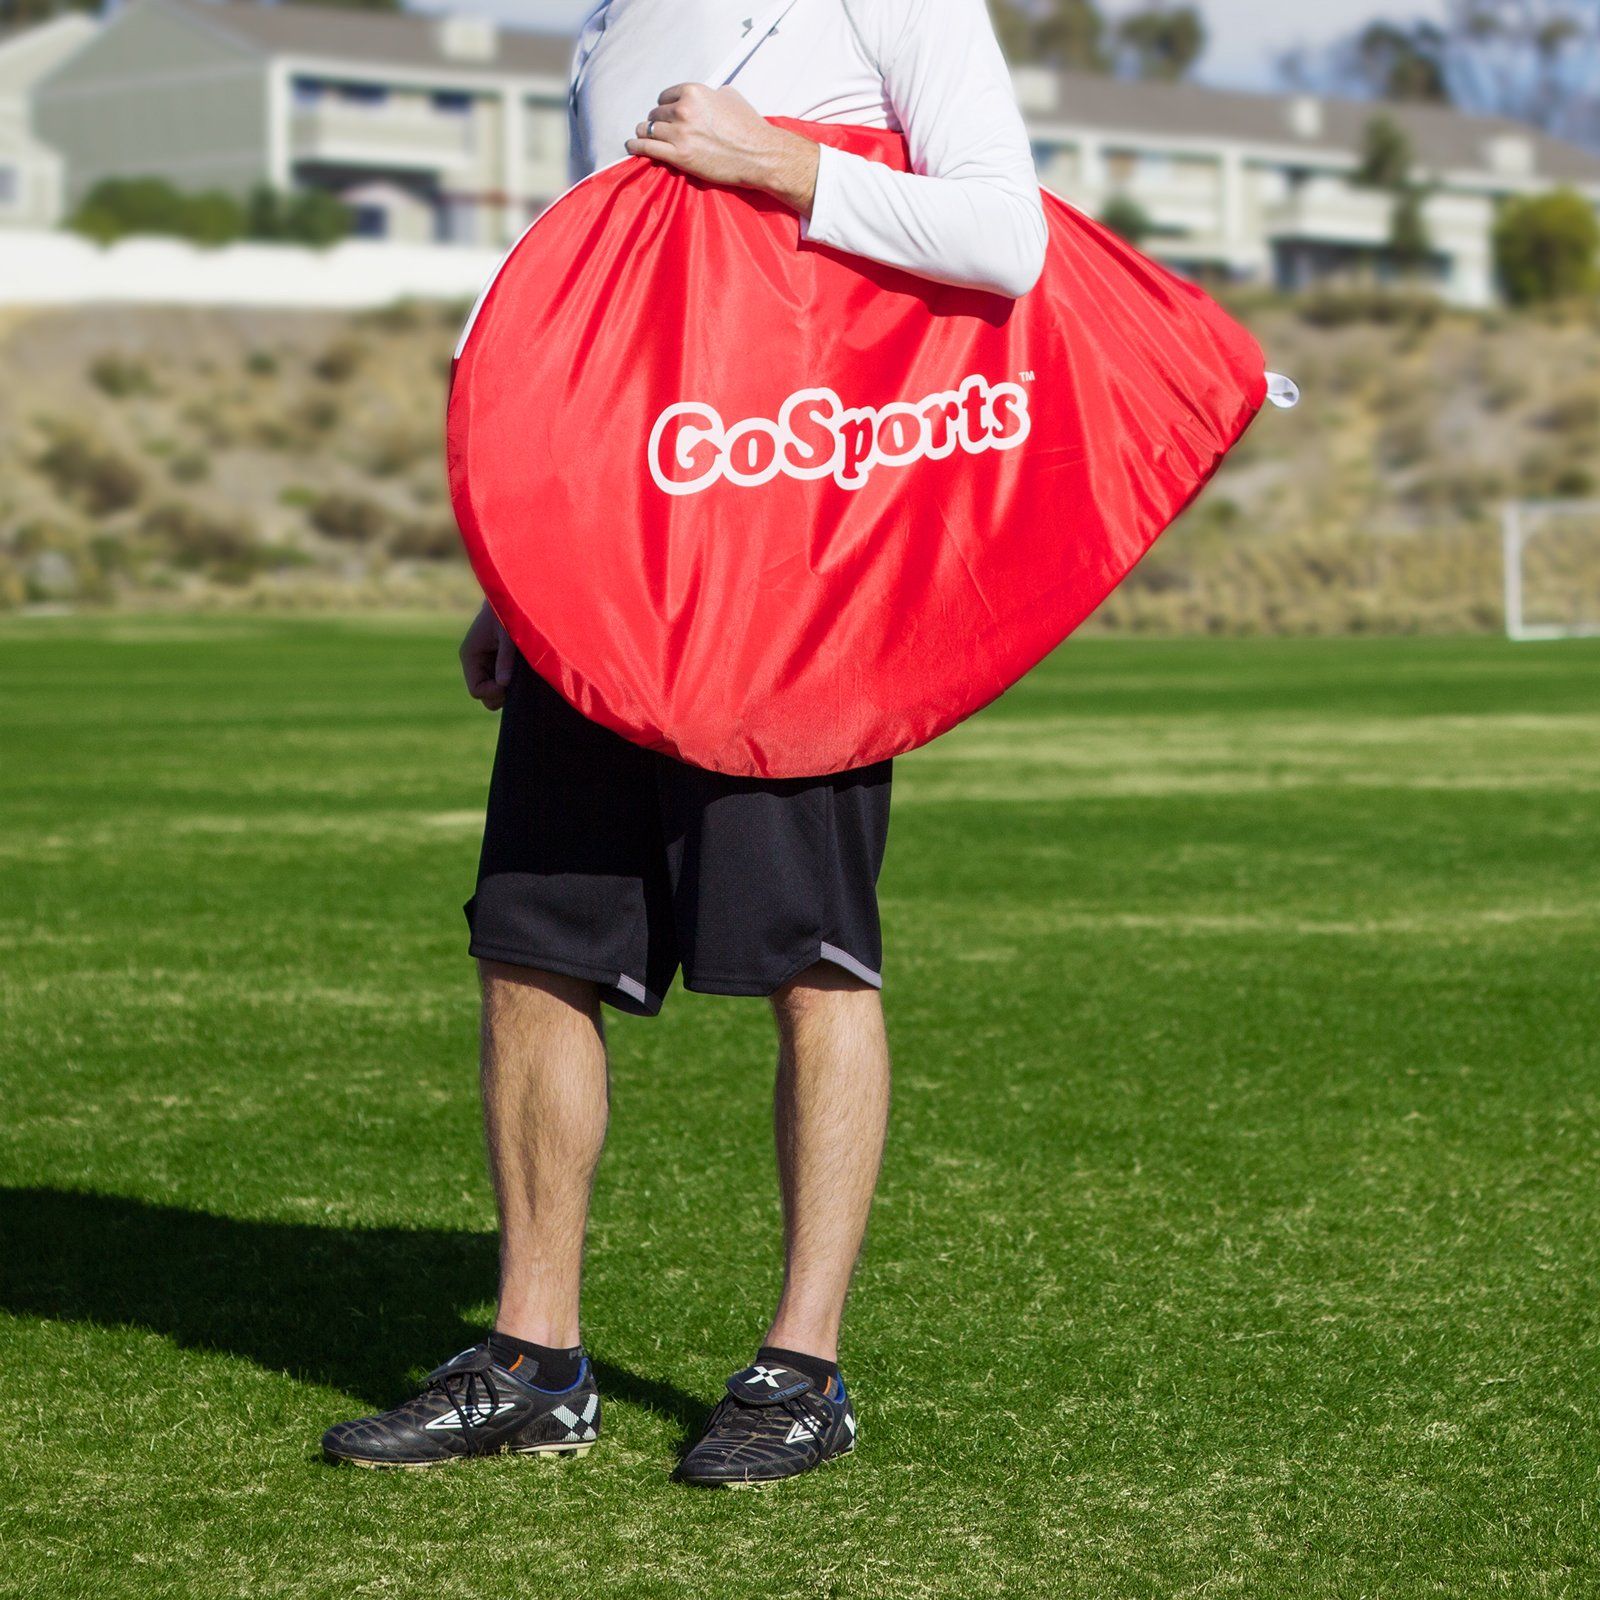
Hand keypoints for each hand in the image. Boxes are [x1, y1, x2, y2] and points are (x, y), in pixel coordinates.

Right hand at [460, 600, 514, 710]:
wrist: (513, 597)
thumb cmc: (509, 611)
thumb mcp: (508, 636)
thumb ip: (505, 659)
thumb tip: (503, 684)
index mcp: (471, 655)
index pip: (476, 690)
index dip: (493, 692)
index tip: (509, 684)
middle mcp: (475, 662)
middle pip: (484, 695)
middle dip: (500, 693)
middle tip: (518, 681)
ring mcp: (485, 663)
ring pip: (494, 690)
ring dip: (507, 687)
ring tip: (521, 673)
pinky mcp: (497, 662)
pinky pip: (502, 682)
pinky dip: (511, 681)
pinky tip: (521, 670)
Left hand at [625, 84, 818, 215]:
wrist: (759, 155)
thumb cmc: (749, 127)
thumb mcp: (731, 97)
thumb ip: (712, 94)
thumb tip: (708, 95)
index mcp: (694, 92)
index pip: (666, 96)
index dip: (665, 106)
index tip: (665, 113)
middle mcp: (684, 110)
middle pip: (657, 114)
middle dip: (658, 121)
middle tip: (659, 129)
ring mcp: (679, 134)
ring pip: (649, 130)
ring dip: (644, 133)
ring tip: (641, 136)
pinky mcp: (679, 156)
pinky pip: (647, 148)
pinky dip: (636, 146)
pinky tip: (631, 146)